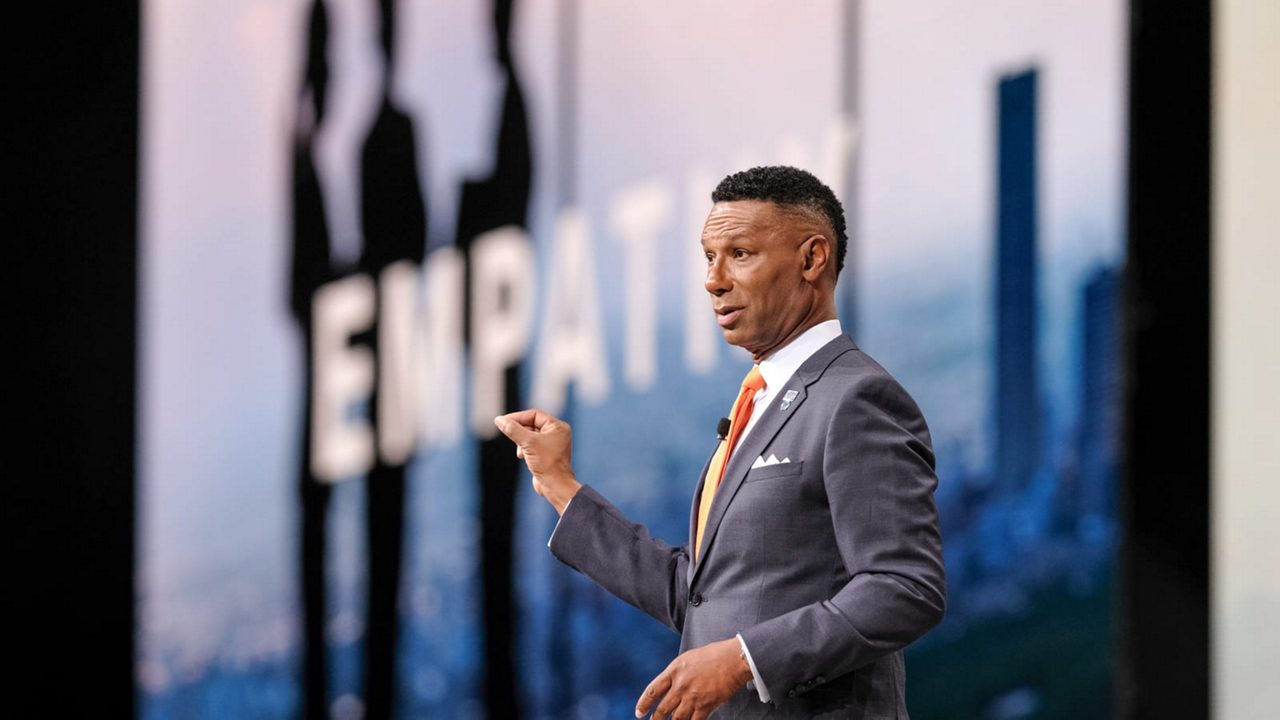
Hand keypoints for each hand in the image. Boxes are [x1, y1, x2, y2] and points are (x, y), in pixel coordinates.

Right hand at [494, 409, 580, 513]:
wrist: (555, 486)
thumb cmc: (546, 463)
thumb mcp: (527, 443)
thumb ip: (513, 430)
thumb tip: (499, 420)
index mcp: (557, 426)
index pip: (534, 414)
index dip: (517, 417)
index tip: (503, 422)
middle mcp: (557, 433)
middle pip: (532, 423)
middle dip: (519, 430)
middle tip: (507, 433)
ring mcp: (552, 443)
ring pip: (531, 434)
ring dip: (521, 440)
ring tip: (519, 451)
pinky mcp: (547, 453)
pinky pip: (532, 444)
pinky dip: (524, 448)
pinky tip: (521, 455)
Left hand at [635, 638, 752, 718]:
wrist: (733, 659)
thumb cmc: (714, 655)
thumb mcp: (688, 659)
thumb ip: (677, 673)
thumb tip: (670, 685)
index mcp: (674, 670)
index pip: (653, 691)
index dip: (643, 704)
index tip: (639, 713)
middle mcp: (680, 685)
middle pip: (662, 709)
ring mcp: (693, 697)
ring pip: (676, 719)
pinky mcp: (706, 705)